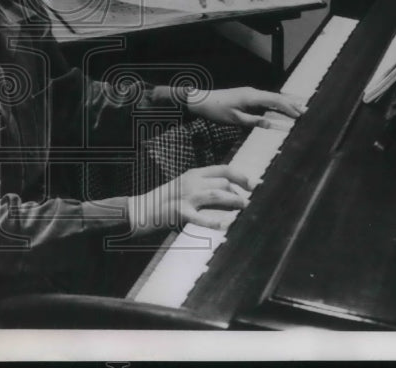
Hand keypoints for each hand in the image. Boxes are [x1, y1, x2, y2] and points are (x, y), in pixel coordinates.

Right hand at [127, 164, 252, 233]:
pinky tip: (225, 226)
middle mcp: (191, 182)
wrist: (142, 209)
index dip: (240, 175)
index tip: (252, 184)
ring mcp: (186, 197)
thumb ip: (203, 185)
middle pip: (222, 182)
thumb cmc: (165, 200)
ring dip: (233, 201)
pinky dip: (214, 222)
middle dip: (239, 192)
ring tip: (244, 208)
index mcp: (193, 174)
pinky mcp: (180, 212)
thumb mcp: (185, 186)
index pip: (222, 169)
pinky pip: (200, 218)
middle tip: (248, 203)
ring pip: (216, 194)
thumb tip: (228, 191)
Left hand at [187, 87, 305, 130]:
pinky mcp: (247, 96)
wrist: (202, 101)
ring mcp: (250, 93)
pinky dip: (275, 103)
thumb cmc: (217, 110)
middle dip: (291, 104)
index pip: (275, 100)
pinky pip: (265, 99)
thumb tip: (271, 124)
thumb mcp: (235, 119)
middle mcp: (253, 92)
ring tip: (298, 109)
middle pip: (276, 97)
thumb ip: (253, 121)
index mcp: (251, 96)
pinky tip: (280, 108)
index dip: (288, 108)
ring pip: (271, 97)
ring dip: (284, 103)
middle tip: (305, 112)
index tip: (300, 115)